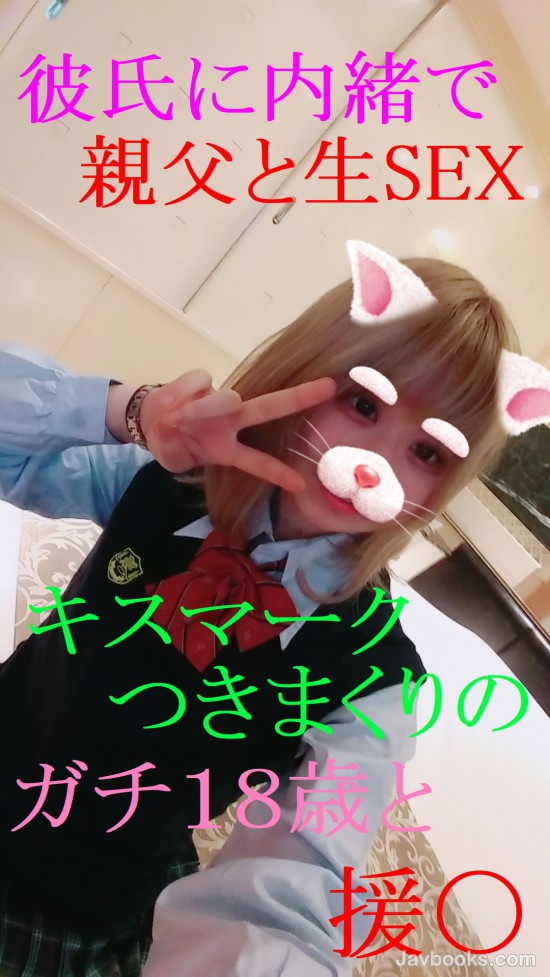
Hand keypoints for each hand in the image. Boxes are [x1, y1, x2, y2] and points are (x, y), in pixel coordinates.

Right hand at [139, 370, 336, 491]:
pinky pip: (198, 381)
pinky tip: (174, 400)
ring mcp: (220, 401)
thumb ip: (187, 440)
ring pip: (226, 398)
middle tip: (329, 388)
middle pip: (268, 408)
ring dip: (202, 409)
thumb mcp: (177, 457)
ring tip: (178, 418)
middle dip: (297, 397)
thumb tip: (191, 410)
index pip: (257, 462)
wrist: (149, 421)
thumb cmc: (174, 442)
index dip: (277, 473)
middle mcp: (233, 421)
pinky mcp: (202, 381)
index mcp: (229, 448)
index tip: (300, 485)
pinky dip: (182, 392)